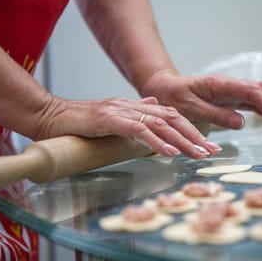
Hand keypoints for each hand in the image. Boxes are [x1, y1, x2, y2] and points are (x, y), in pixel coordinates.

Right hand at [33, 95, 220, 158]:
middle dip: (194, 136)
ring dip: (182, 140)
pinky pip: (138, 131)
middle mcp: (131, 106)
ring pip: (160, 124)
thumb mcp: (111, 117)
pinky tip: (170, 152)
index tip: (206, 146)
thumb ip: (134, 113)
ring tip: (198, 154)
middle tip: (212, 152)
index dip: (190, 129)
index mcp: (134, 107)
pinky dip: (157, 142)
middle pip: (171, 118)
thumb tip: (154, 106)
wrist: (49, 115)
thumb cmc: (77, 122)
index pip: (170, 116)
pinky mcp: (109, 119)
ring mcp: (121, 111)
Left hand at [140, 71, 261, 129]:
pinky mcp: (231, 97)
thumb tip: (241, 122)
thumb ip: (215, 115)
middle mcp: (230, 84)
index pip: (252, 92)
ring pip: (260, 94)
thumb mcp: (190, 109)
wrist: (165, 89)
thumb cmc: (174, 98)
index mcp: (220, 84)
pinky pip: (253, 101)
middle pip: (261, 90)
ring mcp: (232, 90)